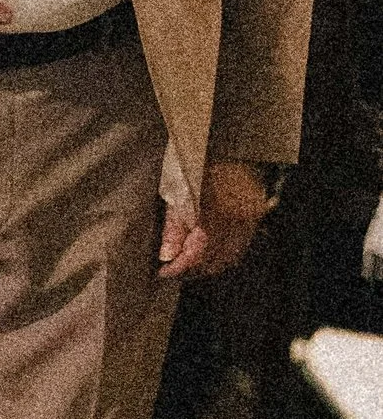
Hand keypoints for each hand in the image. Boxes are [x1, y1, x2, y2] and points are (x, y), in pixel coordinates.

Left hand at [160, 158, 273, 278]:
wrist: (225, 146)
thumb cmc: (196, 166)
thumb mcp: (177, 194)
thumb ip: (173, 227)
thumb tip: (166, 256)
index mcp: (215, 214)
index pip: (197, 253)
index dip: (179, 267)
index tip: (164, 272)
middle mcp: (236, 221)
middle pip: (214, 260)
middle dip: (191, 268)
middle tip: (172, 269)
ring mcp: (247, 221)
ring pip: (228, 257)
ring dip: (207, 264)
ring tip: (187, 263)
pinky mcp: (253, 219)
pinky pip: (238, 248)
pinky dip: (222, 255)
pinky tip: (207, 253)